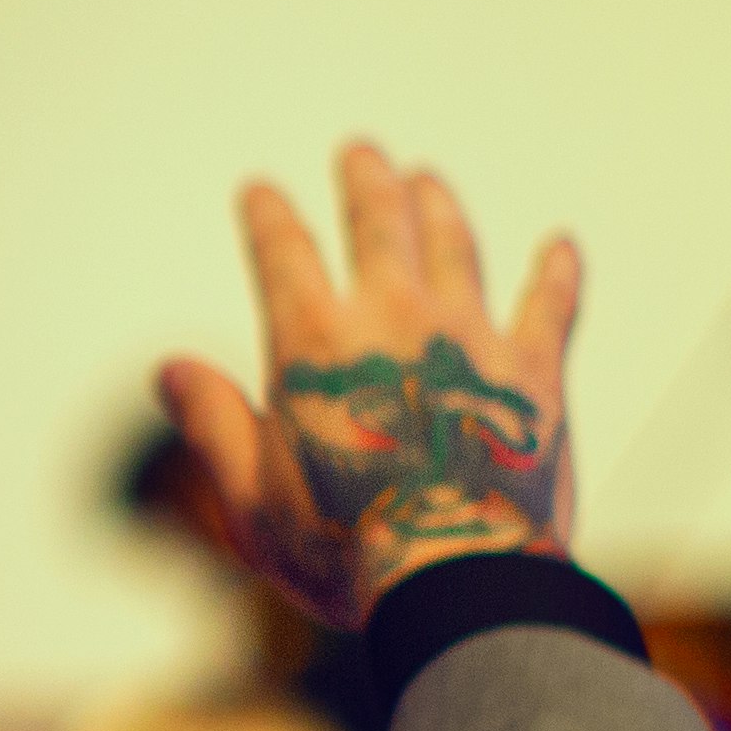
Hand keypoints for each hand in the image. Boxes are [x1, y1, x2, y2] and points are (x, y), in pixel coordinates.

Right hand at [158, 139, 579, 629]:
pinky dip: (555, 273)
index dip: (267, 215)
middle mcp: (394, 320)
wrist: (459, 579)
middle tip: (360, 152)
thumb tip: (170, 370)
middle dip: (365, 182)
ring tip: (428, 180)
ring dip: (439, 207)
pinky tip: (561, 246)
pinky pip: (550, 307)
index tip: (259, 189)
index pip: (282, 254)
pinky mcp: (536, 373)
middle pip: (380, 224)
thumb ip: (212, 423)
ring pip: (456, 247)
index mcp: (314, 345)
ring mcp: (471, 338)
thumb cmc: (341, 551)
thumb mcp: (249, 496)